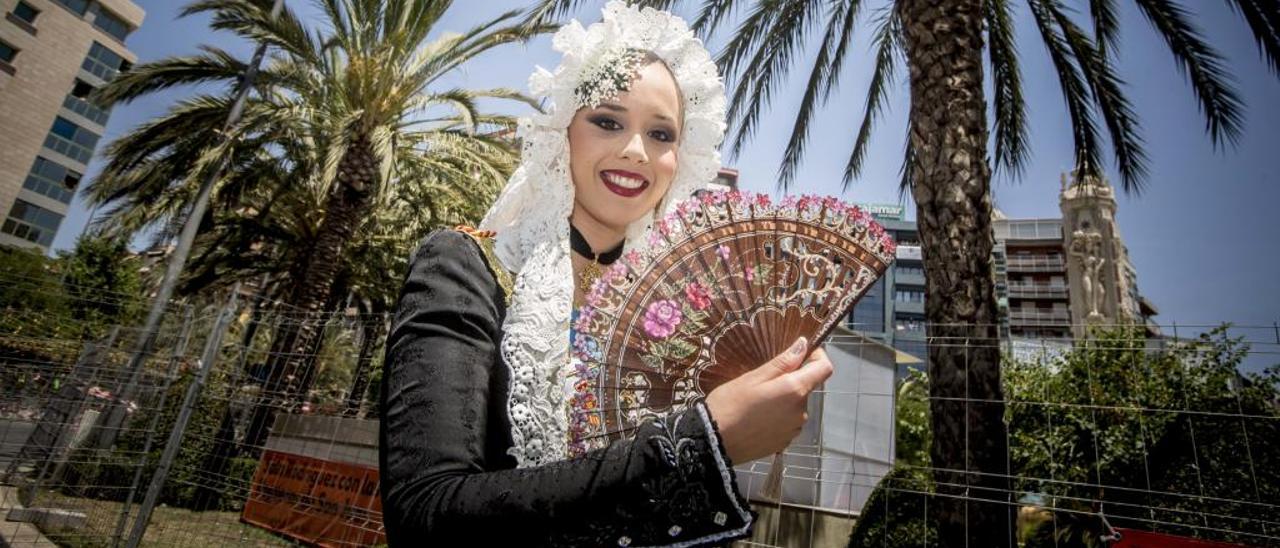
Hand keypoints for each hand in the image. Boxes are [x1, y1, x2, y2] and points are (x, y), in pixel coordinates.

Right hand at [704, 337, 832, 463]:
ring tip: (756, 403)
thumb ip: (783, 362)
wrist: (713, 442)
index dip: (817, 357)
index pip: (824, 369)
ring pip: (795, 405)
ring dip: (783, 400)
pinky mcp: (784, 442)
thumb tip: (804, 345)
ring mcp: (794, 429)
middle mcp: (801, 411)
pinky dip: (777, 416)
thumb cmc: (730, 404)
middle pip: (806, 387)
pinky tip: (756, 418)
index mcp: (795, 390)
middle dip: (790, 380)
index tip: (801, 354)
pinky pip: (787, 422)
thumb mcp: (754, 377)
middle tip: (762, 382)